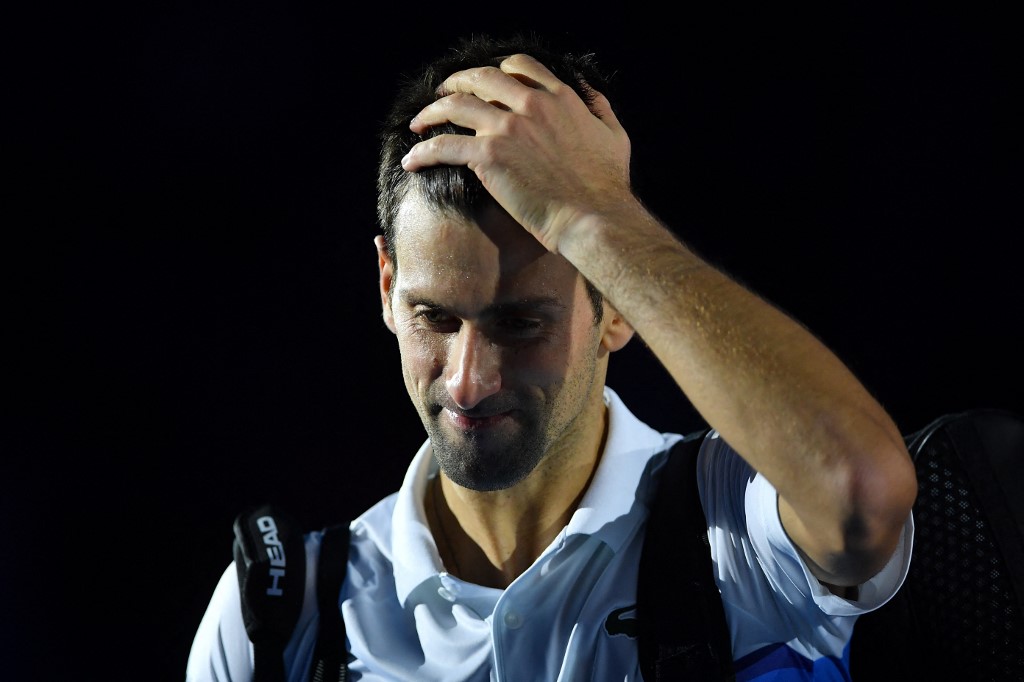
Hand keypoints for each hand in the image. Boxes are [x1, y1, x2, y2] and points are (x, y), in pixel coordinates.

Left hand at [402, 53, 632, 253]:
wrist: (594, 218)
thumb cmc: (608, 187)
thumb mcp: (615, 136)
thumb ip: (601, 109)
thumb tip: (591, 96)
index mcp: (560, 97)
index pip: (520, 67)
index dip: (496, 71)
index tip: (482, 84)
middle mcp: (531, 104)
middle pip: (481, 78)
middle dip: (456, 82)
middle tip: (441, 94)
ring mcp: (508, 127)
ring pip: (455, 106)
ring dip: (431, 112)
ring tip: (418, 124)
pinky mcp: (489, 156)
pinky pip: (444, 146)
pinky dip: (423, 153)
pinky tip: (412, 162)